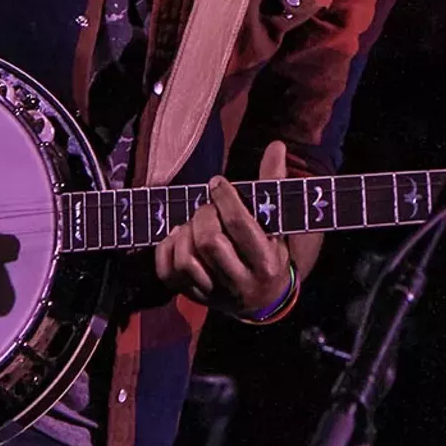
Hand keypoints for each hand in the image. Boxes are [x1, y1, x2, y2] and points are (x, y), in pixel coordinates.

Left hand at [155, 141, 292, 314]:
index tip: (218, 183)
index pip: (240, 225)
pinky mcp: (193, 297)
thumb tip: (276, 146)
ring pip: (187, 259)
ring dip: (186, 232)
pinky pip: (168, 272)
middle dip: (205, 214)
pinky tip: (180, 237)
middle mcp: (240, 283)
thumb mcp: (278, 222)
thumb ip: (273, 183)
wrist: (264, 299)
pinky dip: (167, 249)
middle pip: (209, 241)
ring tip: (195, 222)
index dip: (225, 198)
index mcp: (266, 262)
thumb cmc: (270, 249)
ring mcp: (214, 293)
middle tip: (208, 206)